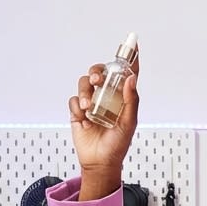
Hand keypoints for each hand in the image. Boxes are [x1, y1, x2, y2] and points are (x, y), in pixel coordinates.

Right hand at [68, 53, 140, 199]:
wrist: (100, 162)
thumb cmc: (117, 145)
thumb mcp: (129, 123)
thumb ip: (131, 101)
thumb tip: (131, 79)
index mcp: (122, 97)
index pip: (126, 73)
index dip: (129, 58)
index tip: (133, 43)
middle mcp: (106, 97)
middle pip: (100, 72)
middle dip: (98, 70)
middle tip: (98, 78)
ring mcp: (91, 103)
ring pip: (85, 83)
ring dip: (85, 90)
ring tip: (88, 106)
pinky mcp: (78, 112)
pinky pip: (74, 100)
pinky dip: (77, 106)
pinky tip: (84, 118)